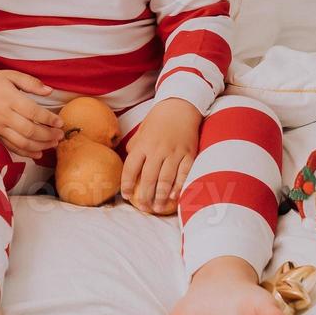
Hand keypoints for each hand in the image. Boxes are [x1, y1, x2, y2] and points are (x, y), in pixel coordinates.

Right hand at [0, 70, 63, 159]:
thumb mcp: (11, 75)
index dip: (48, 119)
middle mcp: (4, 115)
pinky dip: (26, 152)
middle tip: (60, 135)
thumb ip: (31, 82)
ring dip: (40, 145)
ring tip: (53, 144)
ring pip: (22, 142)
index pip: (32, 112)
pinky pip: (12, 147)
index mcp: (9, 98)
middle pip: (29, 130)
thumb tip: (49, 91)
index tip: (60, 122)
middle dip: (48, 135)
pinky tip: (38, 152)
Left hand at [122, 98, 201, 213]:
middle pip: (149, 178)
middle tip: (143, 208)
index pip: (131, 168)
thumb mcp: (142, 131)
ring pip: (166, 179)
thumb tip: (129, 163)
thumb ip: (135, 147)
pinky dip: (179, 186)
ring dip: (161, 196)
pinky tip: (174, 197)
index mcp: (143, 144)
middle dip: (145, 196)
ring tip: (157, 208)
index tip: (126, 195)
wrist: (180, 106)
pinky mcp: (189, 153)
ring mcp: (174, 152)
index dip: (127, 184)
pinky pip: (184, 173)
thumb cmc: (158, 120)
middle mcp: (157, 149)